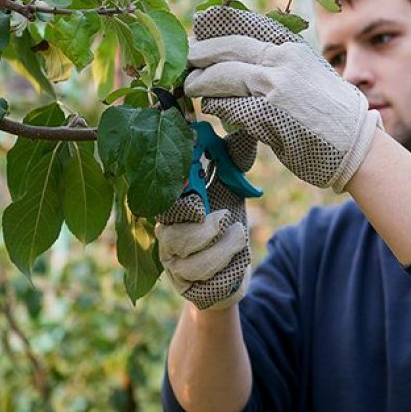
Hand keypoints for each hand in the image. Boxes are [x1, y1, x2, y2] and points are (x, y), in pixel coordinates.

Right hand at [155, 129, 255, 309]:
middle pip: (173, 233)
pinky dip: (228, 268)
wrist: (231, 270)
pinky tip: (235, 260)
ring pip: (193, 259)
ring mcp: (173, 263)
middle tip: (225, 218)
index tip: (199, 190)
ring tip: (238, 236)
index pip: (164, 199)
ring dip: (225, 247)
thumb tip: (246, 124)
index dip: (180, 196)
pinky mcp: (186, 287)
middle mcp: (165, 235)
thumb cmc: (227, 222)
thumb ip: (234, 157)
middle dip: (205, 227)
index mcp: (171, 205)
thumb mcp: (232, 186)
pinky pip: (206, 281)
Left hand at [184, 6, 381, 191]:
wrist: (357, 144)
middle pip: (226, 49)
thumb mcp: (308, 74)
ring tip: (192, 87)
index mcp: (291, 47)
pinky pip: (229, 107)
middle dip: (200, 55)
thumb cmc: (333, 114)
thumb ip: (277, 65)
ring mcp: (274, 86)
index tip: (199, 29)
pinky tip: (212, 109)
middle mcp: (282, 60)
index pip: (244, 28)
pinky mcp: (267, 115)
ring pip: (222, 76)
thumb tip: (243, 63)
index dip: (217, 30)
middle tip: (185, 62)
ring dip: (201, 84)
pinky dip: (216, 107)